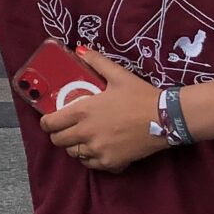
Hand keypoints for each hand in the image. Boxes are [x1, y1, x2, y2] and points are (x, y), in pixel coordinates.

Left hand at [40, 50, 164, 172]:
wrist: (166, 118)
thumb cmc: (140, 95)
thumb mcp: (118, 74)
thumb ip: (96, 61)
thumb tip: (80, 49)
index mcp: (83, 111)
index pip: (50, 124)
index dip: (47, 122)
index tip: (51, 120)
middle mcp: (86, 133)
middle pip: (58, 141)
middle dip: (59, 134)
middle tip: (68, 128)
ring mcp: (98, 150)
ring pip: (74, 154)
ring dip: (75, 146)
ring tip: (84, 138)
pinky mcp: (111, 163)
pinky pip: (91, 164)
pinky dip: (91, 158)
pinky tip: (99, 148)